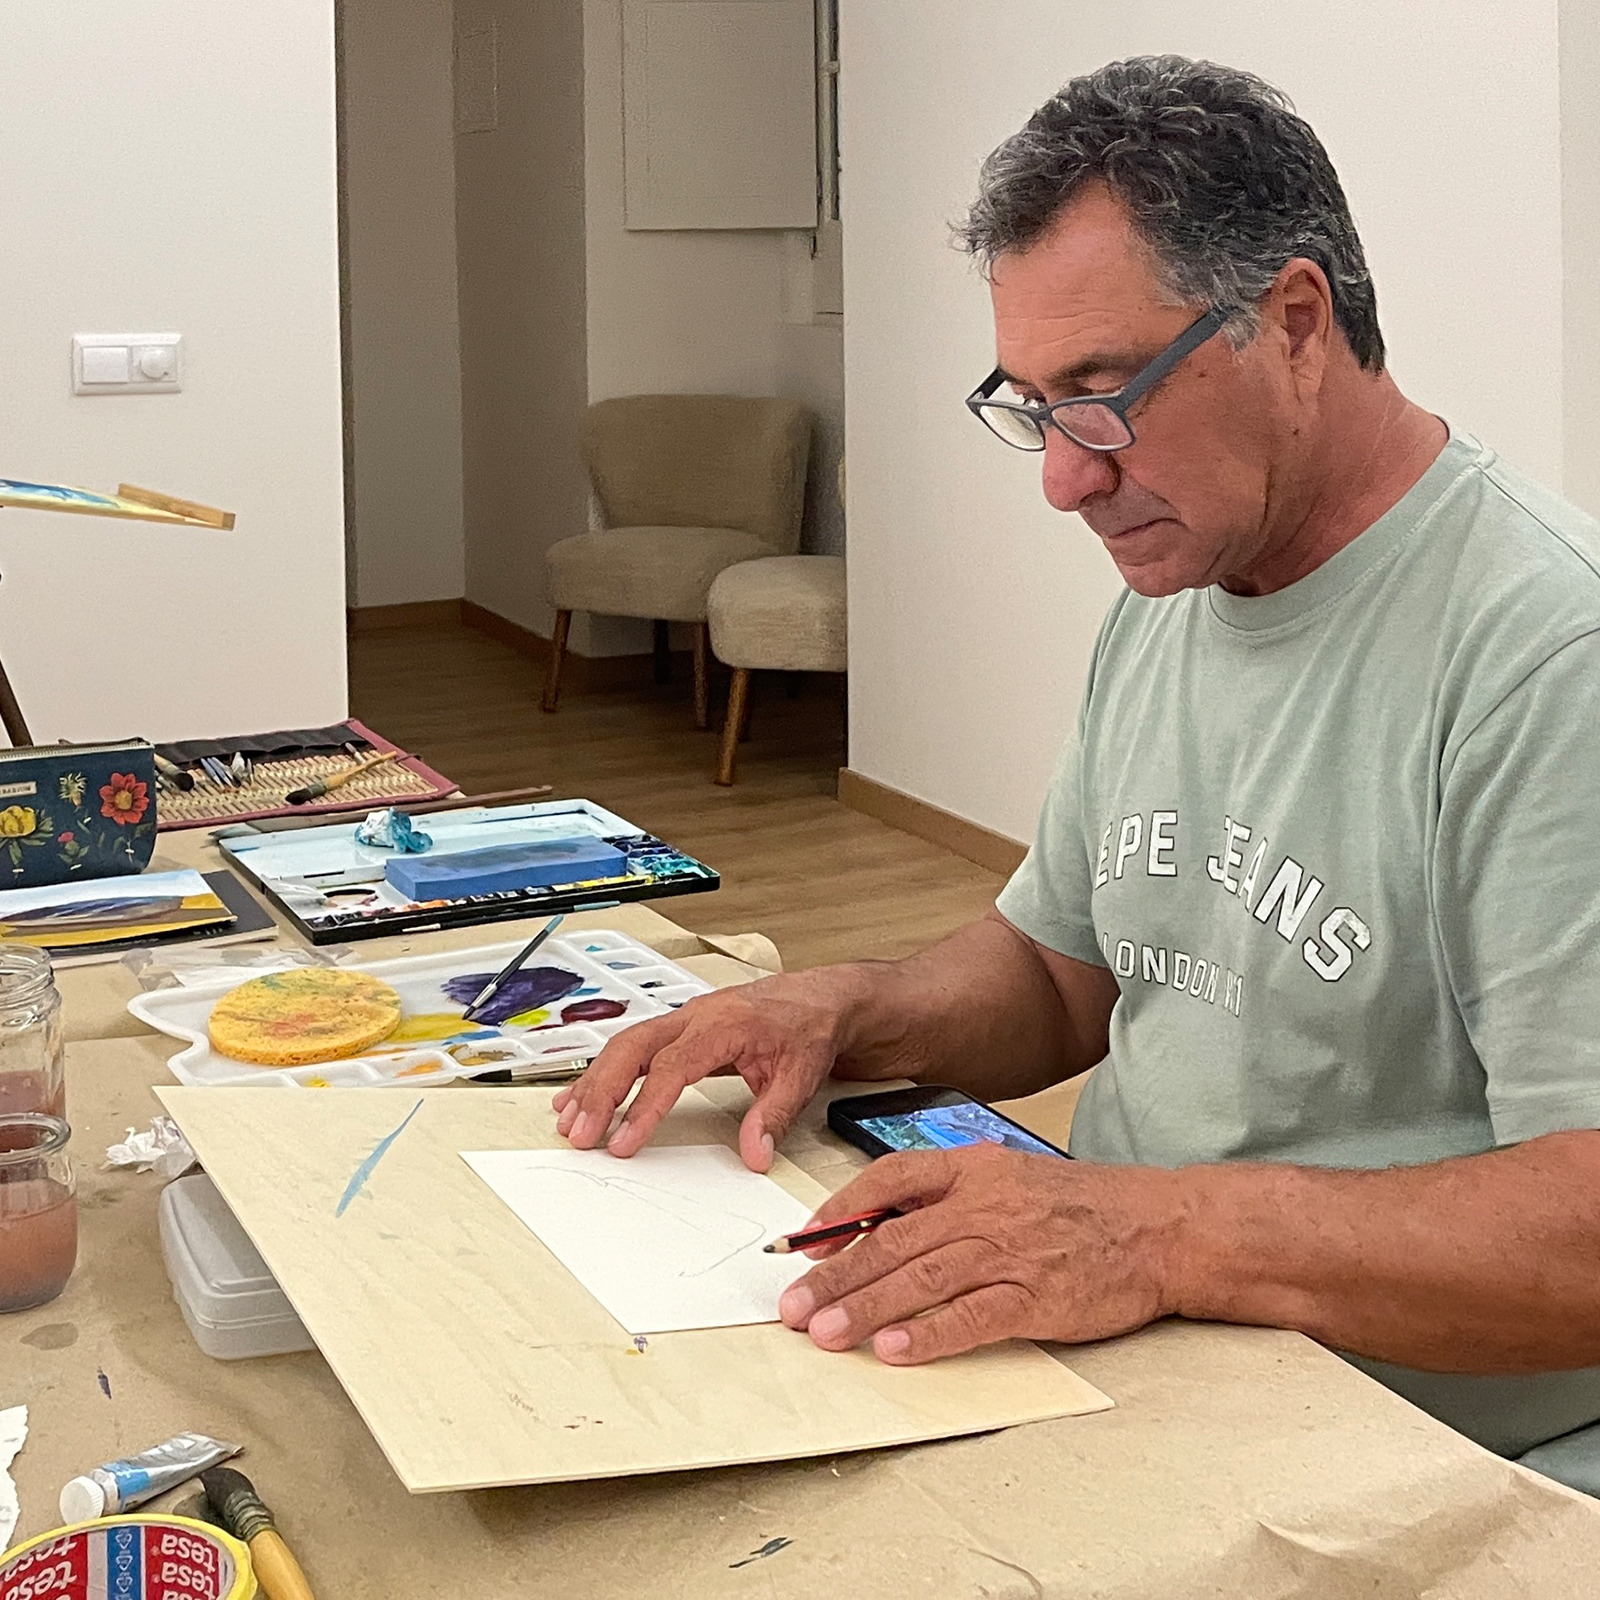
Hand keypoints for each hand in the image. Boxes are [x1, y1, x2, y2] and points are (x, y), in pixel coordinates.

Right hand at [553, 969, 868, 1169]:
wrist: (820, 999)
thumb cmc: (809, 1027)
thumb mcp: (801, 1074)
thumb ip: (774, 1115)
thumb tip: (754, 1155)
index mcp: (723, 1024)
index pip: (671, 1067)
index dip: (644, 1106)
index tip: (623, 1142)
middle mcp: (696, 1016)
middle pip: (632, 1048)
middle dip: (601, 1092)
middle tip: (580, 1134)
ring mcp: (684, 1019)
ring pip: (625, 1045)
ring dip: (595, 1083)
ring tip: (570, 1121)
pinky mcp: (680, 1028)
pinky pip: (633, 1046)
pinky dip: (605, 1071)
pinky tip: (582, 1096)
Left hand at [778, 1144, 1187, 1362]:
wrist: (1158, 1226)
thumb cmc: (1081, 1205)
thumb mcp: (1009, 1176)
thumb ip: (949, 1195)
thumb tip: (880, 1226)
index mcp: (974, 1167)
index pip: (888, 1180)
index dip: (838, 1212)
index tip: (800, 1245)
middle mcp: (984, 1205)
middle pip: (893, 1239)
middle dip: (834, 1275)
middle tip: (793, 1307)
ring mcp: (1010, 1251)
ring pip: (921, 1278)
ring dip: (865, 1308)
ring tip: (824, 1333)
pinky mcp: (1036, 1297)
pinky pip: (971, 1317)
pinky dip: (929, 1335)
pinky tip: (893, 1350)